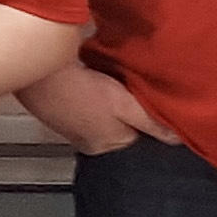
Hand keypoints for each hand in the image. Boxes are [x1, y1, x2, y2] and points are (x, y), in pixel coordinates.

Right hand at [18, 62, 178, 155]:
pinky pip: (83, 104)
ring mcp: (71, 126)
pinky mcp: (57, 109)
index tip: (147, 100)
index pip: (139, 135)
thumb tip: (179, 138)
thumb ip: (152, 122)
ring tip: (110, 82)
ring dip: (108, 100)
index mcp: (107, 144)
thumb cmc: (78, 88)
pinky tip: (90, 79)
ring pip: (102, 114)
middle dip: (127, 110)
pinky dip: (89, 93)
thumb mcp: (124, 104)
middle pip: (120, 126)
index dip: (147, 116)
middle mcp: (89, 141)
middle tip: (129, 89)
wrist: (37, 71)